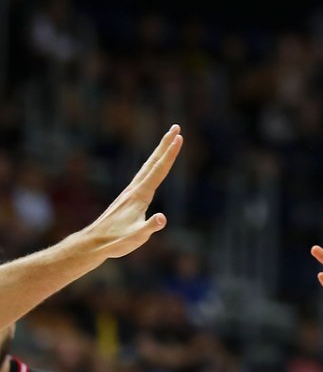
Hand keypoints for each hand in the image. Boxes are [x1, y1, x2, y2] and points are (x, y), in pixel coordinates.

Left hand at [82, 125, 182, 258]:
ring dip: (159, 153)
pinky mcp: (128, 198)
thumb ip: (149, 227)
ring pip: (148, 167)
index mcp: (140, 195)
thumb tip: (162, 218)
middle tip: (176, 127)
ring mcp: (130, 193)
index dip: (170, 154)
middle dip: (165, 145)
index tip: (180, 137)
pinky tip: (153, 167)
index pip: (159, 170)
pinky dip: (153, 166)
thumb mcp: (136, 237)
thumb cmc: (115, 242)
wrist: (93, 243)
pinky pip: (144, 175)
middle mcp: (135, 189)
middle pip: (153, 162)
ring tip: (168, 141)